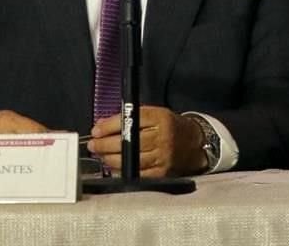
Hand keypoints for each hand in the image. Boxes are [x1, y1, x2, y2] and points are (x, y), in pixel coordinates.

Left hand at [87, 106, 205, 177]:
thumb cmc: (169, 127)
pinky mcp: (163, 172)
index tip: (96, 130)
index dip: (110, 126)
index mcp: (161, 118)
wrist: (194, 143)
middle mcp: (163, 136)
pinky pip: (137, 174)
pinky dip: (122, 171)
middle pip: (128, 141)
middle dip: (105, 144)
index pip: (131, 120)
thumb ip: (129, 117)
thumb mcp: (154, 114)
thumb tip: (101, 126)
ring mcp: (163, 156)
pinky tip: (114, 168)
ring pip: (130, 159)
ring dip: (111, 159)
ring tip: (101, 156)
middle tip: (94, 145)